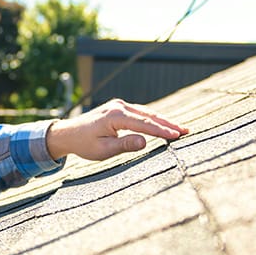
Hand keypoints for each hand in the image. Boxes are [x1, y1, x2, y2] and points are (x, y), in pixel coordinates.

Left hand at [46, 99, 188, 160]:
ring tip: (180, 129)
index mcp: (115, 116)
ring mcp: (119, 105)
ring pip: (146, 112)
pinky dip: (153, 119)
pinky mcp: (120, 108)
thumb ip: (125, 145)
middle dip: (168, 124)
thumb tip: (145, 142)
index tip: (177, 136)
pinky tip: (164, 125)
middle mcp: (119, 106)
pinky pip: (140, 113)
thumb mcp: (104, 149)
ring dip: (163, 121)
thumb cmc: (85, 144)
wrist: (69, 134)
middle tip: (186, 131)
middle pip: (149, 115)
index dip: (161, 131)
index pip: (144, 124)